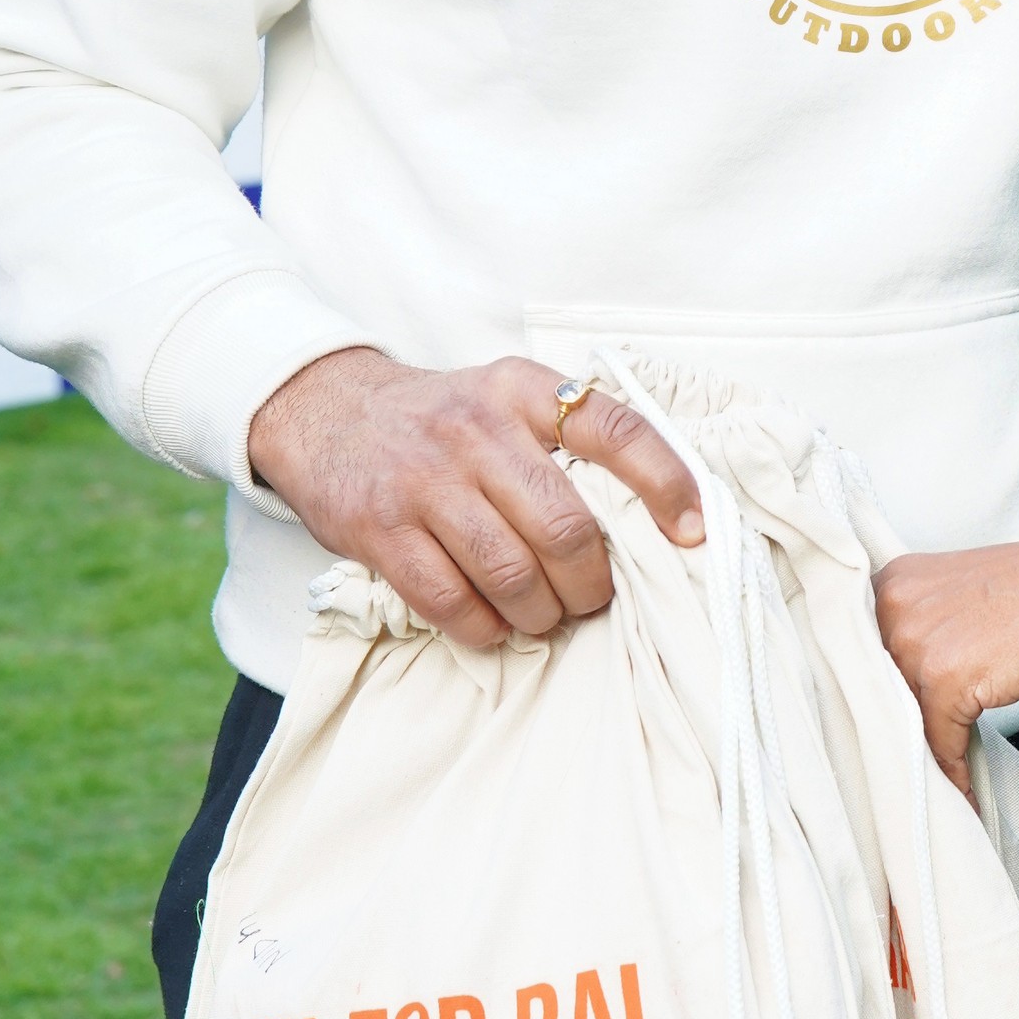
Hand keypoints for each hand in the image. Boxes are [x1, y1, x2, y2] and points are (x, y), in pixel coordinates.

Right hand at [246, 348, 702, 649]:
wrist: (325, 412)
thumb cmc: (440, 420)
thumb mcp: (505, 398)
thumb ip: (566, 439)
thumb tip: (653, 517)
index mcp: (523, 391)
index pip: (616, 429)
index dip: (666, 483)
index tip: (693, 532)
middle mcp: (478, 429)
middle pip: (566, 527)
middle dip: (591, 582)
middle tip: (590, 597)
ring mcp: (425, 480)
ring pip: (512, 573)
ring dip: (541, 613)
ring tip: (544, 614)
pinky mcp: (381, 529)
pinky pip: (451, 602)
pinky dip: (484, 627)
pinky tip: (492, 622)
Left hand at [874, 529, 1018, 788]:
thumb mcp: (963, 601)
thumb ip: (925, 632)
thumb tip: (905, 691)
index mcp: (895, 582)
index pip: (861, 653)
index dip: (873, 698)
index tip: (882, 731)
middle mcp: (895, 606)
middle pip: (872, 689)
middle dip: (891, 731)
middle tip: (905, 767)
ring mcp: (918, 641)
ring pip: (901, 721)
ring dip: (921, 757)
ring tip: (936, 784)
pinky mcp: (947, 679)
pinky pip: (939, 743)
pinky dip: (955, 775)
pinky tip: (966, 792)